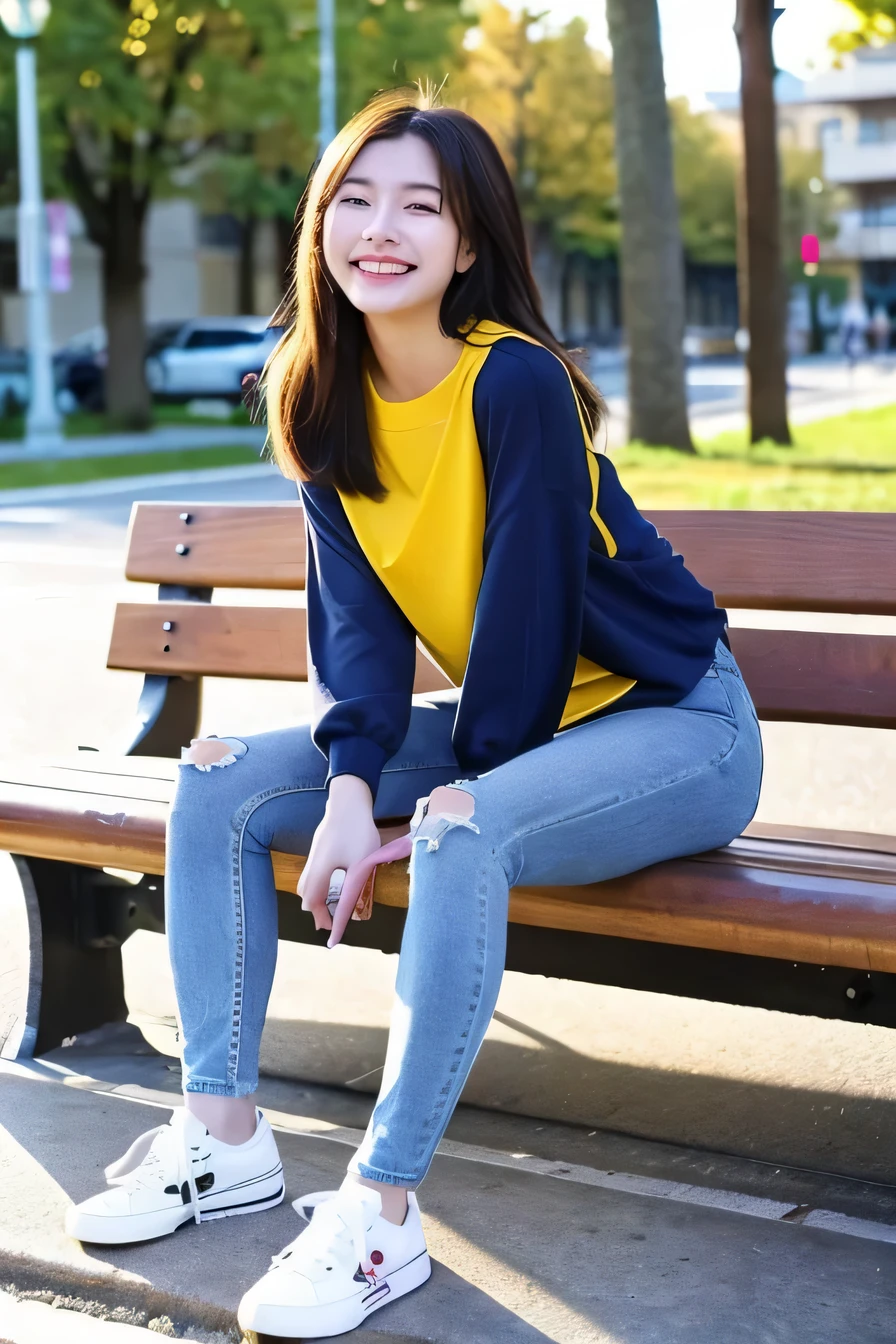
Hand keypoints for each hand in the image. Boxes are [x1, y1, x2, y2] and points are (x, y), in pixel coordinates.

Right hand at [298, 775, 381, 936]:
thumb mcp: (361, 863)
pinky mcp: (318, 848)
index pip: (315, 903)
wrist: (349, 799)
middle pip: (306, 895)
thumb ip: (354, 886)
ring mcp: (313, 855)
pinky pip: (311, 874)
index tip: (331, 935)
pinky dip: (317, 887)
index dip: (323, 920)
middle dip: (316, 911)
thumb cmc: (357, 830)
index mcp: (320, 870)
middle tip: (331, 922)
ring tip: (329, 908)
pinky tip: (330, 886)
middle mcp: (312, 864)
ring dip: (315, 899)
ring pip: (306, 884)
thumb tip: (352, 907)